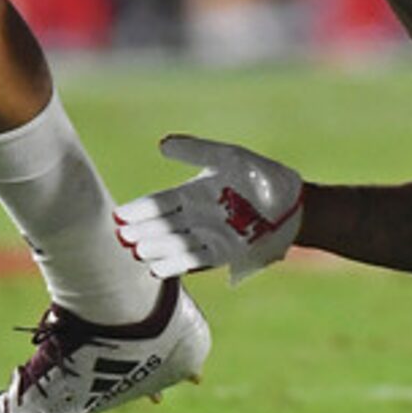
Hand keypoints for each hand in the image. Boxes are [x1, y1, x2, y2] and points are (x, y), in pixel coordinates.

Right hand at [114, 134, 304, 283]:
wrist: (292, 205)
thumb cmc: (260, 176)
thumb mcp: (228, 156)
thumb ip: (195, 150)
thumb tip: (161, 144)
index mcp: (191, 193)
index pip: (158, 203)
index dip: (139, 210)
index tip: (119, 215)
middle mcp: (194, 216)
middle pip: (161, 226)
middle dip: (141, 231)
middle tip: (122, 236)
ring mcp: (206, 236)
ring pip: (172, 244)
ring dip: (155, 248)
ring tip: (138, 250)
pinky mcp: (221, 253)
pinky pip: (192, 260)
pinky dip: (174, 265)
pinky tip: (156, 268)